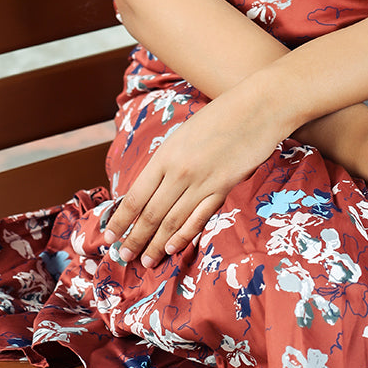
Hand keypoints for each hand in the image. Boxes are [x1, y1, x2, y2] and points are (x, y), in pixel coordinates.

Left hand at [104, 81, 286, 265]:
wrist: (259, 106)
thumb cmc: (222, 114)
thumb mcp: (185, 133)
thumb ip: (169, 160)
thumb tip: (153, 188)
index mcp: (165, 155)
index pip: (135, 197)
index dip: (120, 221)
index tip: (109, 237)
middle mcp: (180, 171)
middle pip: (150, 214)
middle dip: (134, 239)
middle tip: (124, 257)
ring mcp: (203, 181)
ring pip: (172, 221)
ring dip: (157, 244)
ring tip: (147, 261)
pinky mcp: (224, 187)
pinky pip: (200, 217)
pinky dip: (184, 235)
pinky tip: (173, 247)